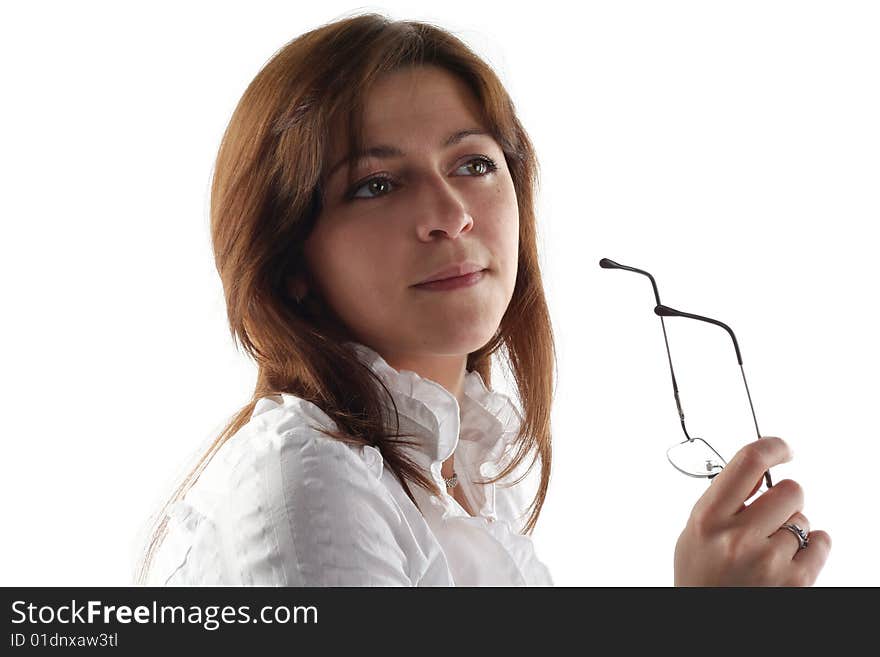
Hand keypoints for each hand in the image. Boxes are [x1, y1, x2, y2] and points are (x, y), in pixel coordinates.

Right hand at [674, 436, 830, 585]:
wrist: (707, 627)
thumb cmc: (701, 578)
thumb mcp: (695, 532)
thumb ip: (722, 501)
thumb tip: (758, 473)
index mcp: (708, 518)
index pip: (749, 462)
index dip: (773, 446)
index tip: (783, 449)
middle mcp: (738, 537)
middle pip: (789, 490)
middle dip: (784, 500)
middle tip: (770, 516)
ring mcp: (769, 560)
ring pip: (804, 519)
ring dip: (792, 529)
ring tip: (770, 550)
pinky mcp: (795, 582)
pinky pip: (822, 543)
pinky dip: (813, 547)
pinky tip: (790, 559)